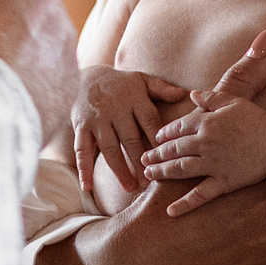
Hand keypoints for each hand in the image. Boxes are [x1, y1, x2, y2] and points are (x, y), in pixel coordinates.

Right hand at [73, 66, 188, 198]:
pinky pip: (81, 149)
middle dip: (141, 161)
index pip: (150, 121)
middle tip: (151, 182)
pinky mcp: (81, 127)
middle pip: (131, 139)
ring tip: (130, 188)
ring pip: (109, 148)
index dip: (158, 141)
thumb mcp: (141, 80)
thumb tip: (184, 94)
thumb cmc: (120, 83)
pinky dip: (83, 169)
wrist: (83, 76)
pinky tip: (87, 186)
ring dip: (120, 170)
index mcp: (134, 99)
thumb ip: (161, 89)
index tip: (168, 159)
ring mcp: (97, 120)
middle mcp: (115, 110)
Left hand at [140, 32, 265, 213]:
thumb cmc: (256, 120)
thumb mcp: (232, 101)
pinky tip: (170, 211)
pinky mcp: (222, 182)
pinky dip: (185, 204)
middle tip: (143, 158)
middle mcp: (204, 144)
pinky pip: (200, 195)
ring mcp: (212, 165)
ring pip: (179, 169)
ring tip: (149, 174)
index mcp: (205, 123)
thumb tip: (191, 94)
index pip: (177, 128)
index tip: (155, 138)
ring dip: (161, 172)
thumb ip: (210, 97)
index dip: (164, 133)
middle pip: (173, 149)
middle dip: (156, 154)